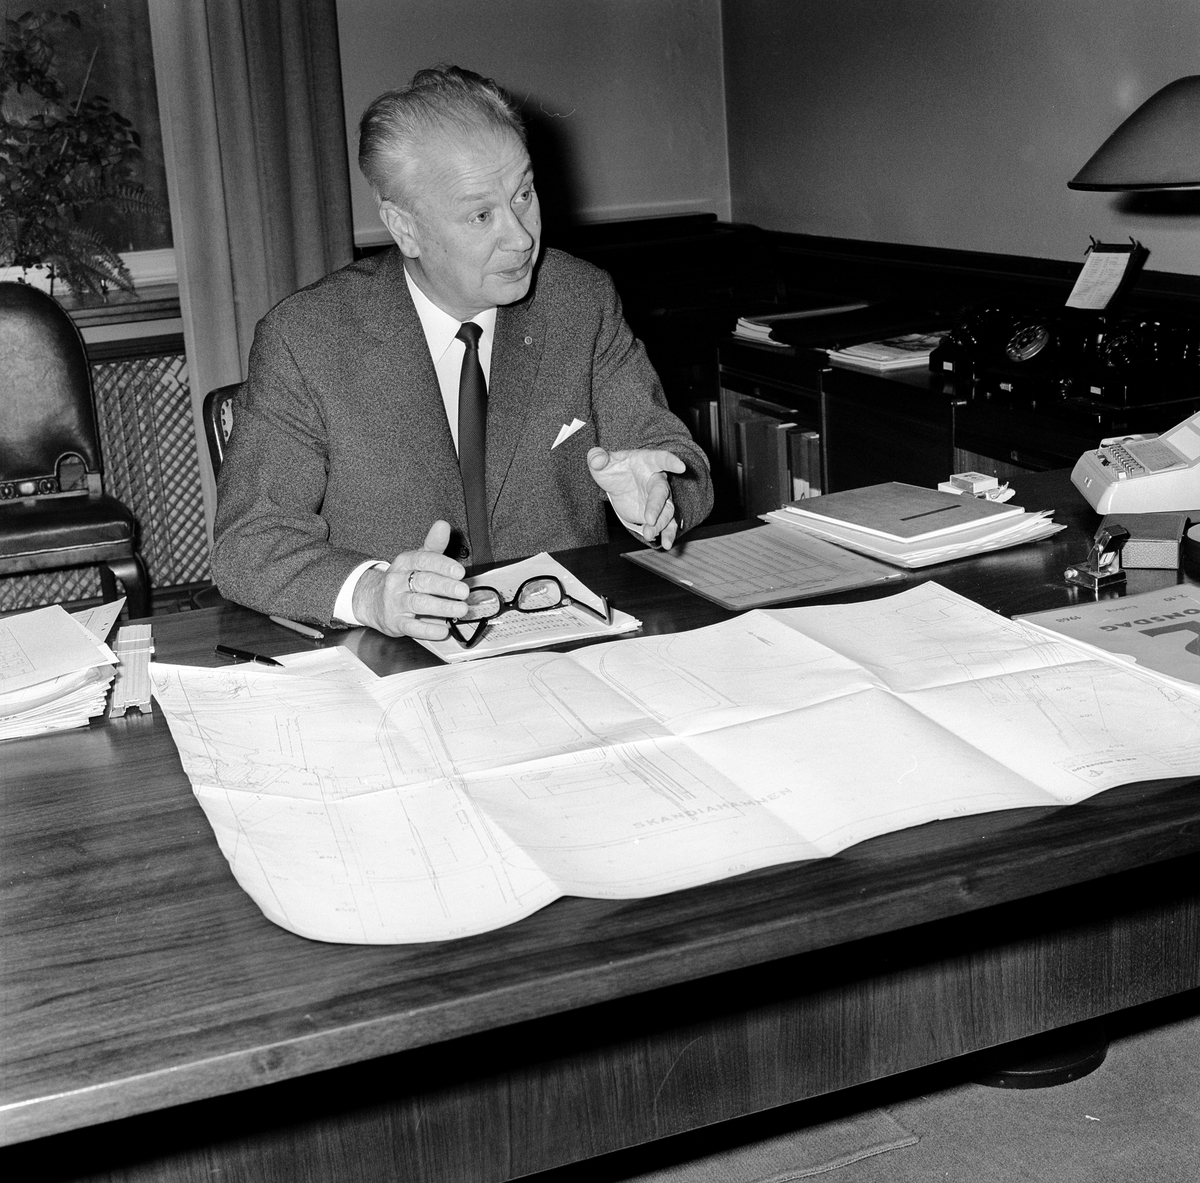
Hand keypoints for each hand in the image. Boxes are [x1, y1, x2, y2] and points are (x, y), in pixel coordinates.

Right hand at [351, 520, 469, 638]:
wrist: (372, 601)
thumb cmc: (403, 579)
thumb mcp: (416, 560)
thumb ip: (433, 545)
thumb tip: (443, 525)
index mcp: (405, 563)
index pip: (424, 560)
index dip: (443, 565)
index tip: (460, 571)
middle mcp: (398, 581)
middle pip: (423, 582)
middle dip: (445, 586)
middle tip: (464, 591)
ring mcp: (395, 602)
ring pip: (419, 603)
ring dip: (442, 607)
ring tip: (460, 609)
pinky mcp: (395, 622)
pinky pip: (411, 627)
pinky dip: (428, 629)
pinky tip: (443, 630)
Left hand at [587, 447, 685, 548]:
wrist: (619, 484)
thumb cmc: (614, 468)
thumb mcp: (602, 462)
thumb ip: (598, 458)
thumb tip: (596, 459)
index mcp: (648, 462)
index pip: (661, 459)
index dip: (671, 462)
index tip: (681, 466)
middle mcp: (657, 480)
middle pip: (662, 492)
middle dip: (657, 506)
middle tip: (649, 519)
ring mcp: (659, 498)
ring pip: (667, 511)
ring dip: (660, 524)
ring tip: (648, 534)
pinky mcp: (657, 514)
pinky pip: (667, 524)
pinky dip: (668, 534)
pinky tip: (666, 544)